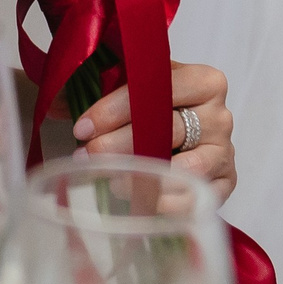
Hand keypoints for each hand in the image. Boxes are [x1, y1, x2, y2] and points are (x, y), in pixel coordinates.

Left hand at [72, 62, 237, 202]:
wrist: (181, 128)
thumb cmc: (150, 104)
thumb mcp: (125, 84)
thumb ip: (93, 86)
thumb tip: (55, 107)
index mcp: (202, 80)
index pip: (159, 88)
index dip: (116, 108)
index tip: (81, 127)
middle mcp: (219, 114)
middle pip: (170, 128)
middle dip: (121, 144)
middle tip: (86, 156)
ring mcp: (225, 150)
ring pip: (187, 166)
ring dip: (144, 176)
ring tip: (110, 181)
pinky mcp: (226, 182)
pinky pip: (202, 197)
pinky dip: (171, 203)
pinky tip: (141, 203)